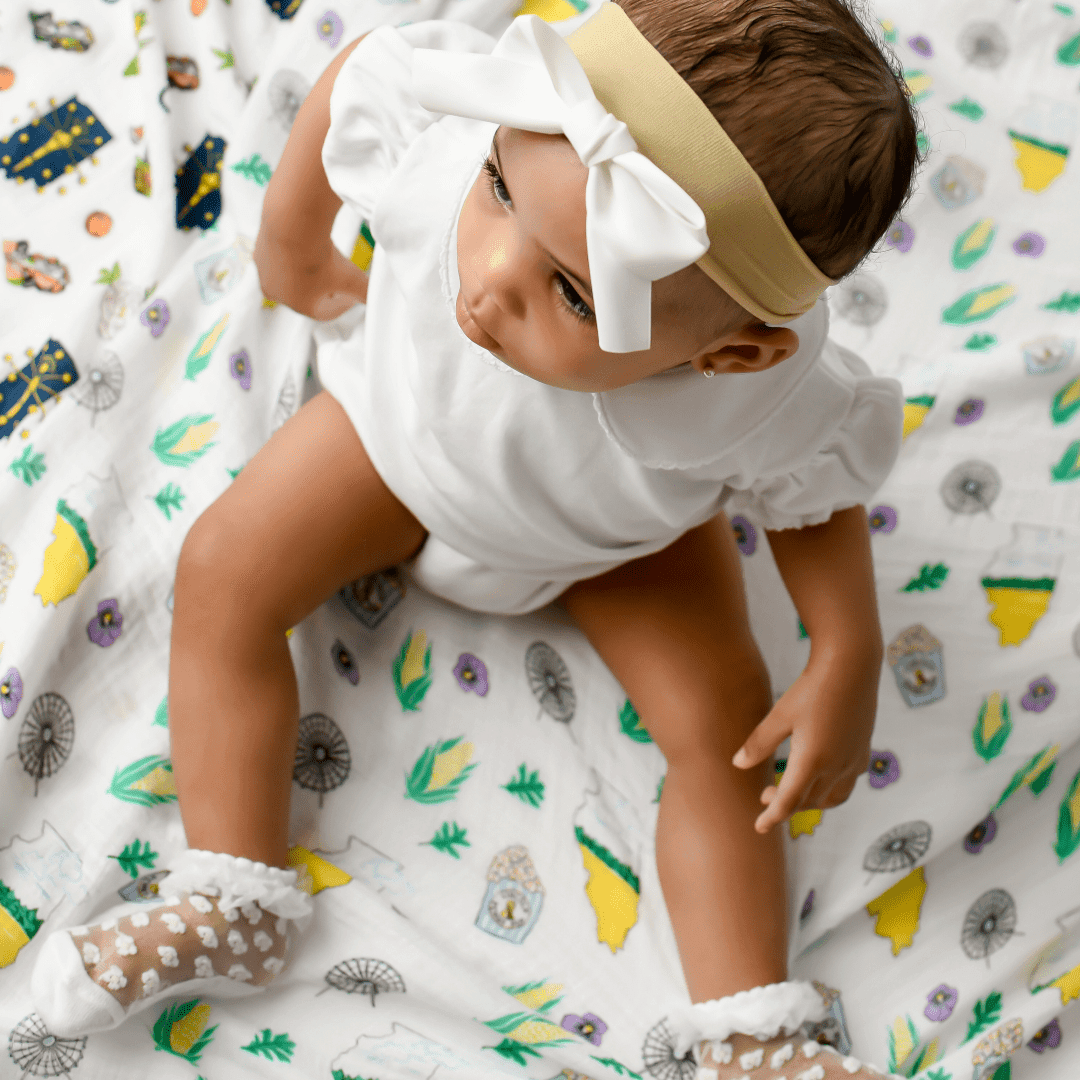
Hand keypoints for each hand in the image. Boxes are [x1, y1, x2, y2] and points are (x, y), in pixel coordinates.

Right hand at [254, 233, 368, 320]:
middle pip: (305, 296)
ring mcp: (265, 273)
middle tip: (338, 280)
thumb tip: (375, 298)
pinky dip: (293, 255)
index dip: (342, 305)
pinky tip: (305, 245)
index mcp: (299, 306)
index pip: (324, 313)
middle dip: (323, 290)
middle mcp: (278, 294)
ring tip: (323, 260)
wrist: (291, 223)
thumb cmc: (320, 256)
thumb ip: (364, 292)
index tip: (352, 296)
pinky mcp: (259, 251)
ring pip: (290, 277)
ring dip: (307, 272)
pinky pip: (280, 258)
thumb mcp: (351, 278)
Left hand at [732, 645, 879, 832]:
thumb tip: (738, 765)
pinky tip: (818, 777)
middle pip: (808, 802)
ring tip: (791, 791)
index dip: (771, 817)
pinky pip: (846, 785)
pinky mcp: (863, 752)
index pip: (789, 802)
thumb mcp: (779, 715)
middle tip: (765, 795)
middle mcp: (836, 767)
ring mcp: (854, 761)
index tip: (758, 827)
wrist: (852, 666)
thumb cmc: (811, 688)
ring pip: (831, 799)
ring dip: (810, 802)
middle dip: (786, 805)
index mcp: (812, 761)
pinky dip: (829, 791)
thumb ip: (759, 743)